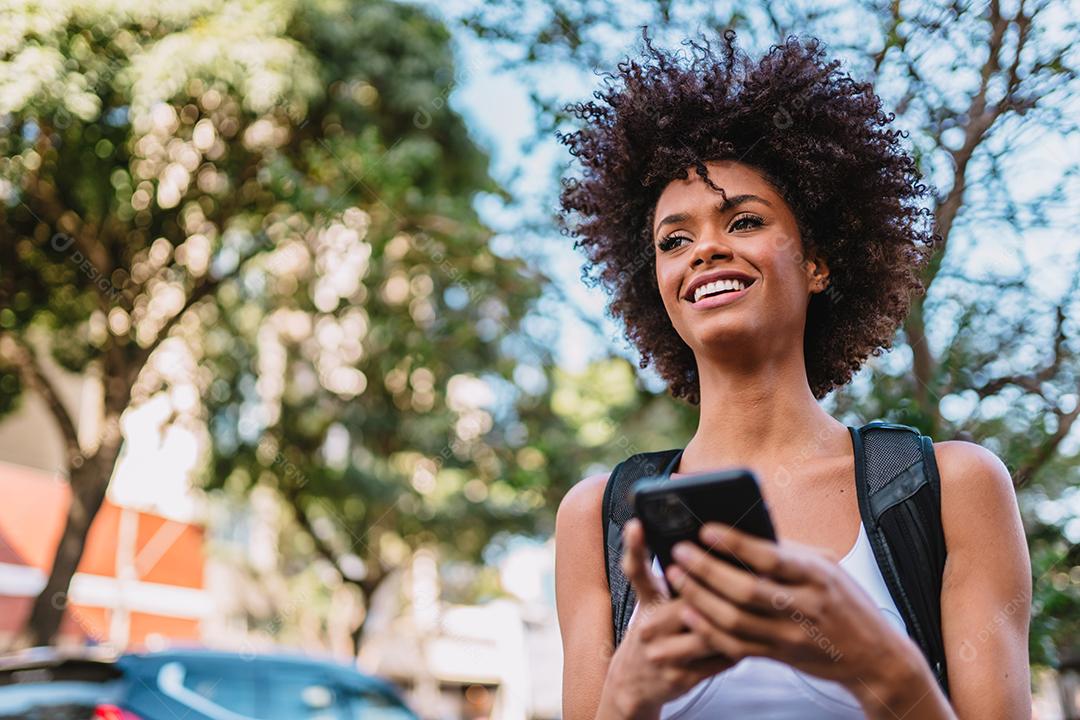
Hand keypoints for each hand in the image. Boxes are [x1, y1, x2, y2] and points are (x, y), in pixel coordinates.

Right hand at [600, 519, 734, 718]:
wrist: (633, 683)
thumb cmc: (652, 632)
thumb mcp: (651, 602)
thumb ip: (671, 578)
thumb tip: (703, 549)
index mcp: (645, 601)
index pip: (636, 570)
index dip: (634, 547)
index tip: (636, 525)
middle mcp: (649, 626)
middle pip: (688, 601)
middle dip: (718, 591)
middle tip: (749, 575)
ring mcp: (663, 653)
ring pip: (708, 631)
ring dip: (735, 621)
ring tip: (758, 607)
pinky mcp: (680, 677)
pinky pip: (719, 659)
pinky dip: (739, 646)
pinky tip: (752, 637)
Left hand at [663, 522, 913, 691]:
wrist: (874, 656)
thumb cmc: (845, 602)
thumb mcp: (826, 567)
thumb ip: (788, 552)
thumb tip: (744, 528)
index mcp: (817, 576)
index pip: (771, 557)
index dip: (735, 543)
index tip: (706, 529)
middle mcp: (805, 606)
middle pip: (746, 590)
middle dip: (706, 570)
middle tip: (679, 552)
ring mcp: (791, 635)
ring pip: (735, 620)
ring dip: (699, 597)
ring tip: (676, 576)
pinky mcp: (779, 656)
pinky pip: (736, 646)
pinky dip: (708, 630)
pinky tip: (688, 612)